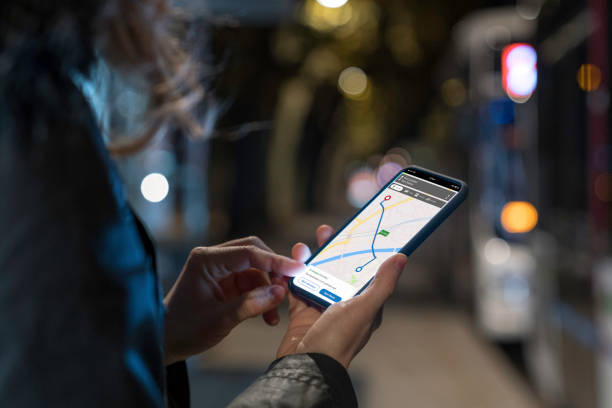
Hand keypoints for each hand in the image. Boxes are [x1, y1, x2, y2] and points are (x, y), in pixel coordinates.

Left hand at [163, 236, 303, 364]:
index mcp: (207, 260)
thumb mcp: (220, 320)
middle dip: (274, 271)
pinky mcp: (225, 281)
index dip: (275, 261)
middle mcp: (213, 259)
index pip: (248, 252)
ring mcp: (220, 269)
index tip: (298, 269)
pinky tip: (267, 316)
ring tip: (274, 315)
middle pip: (255, 253)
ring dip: (269, 289)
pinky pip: (251, 282)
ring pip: (256, 269)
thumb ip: (251, 304)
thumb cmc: (185, 329)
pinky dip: (261, 296)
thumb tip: (280, 292)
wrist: (166, 342)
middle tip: (288, 290)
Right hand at [276, 225, 407, 367]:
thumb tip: (401, 258)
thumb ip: (383, 283)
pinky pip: (297, 290)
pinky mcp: (302, 314)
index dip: (361, 252)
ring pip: (317, 277)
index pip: (366, 272)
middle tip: (326, 231)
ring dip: (310, 261)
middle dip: (332, 251)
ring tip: (303, 247)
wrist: (305, 365)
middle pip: (339, 271)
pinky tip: (289, 264)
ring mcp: (322, 309)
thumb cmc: (339, 339)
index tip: (356, 233)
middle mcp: (344, 306)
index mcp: (364, 305)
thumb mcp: (365, 308)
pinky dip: (293, 277)